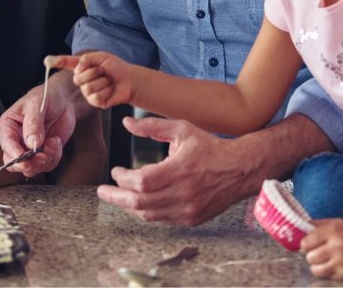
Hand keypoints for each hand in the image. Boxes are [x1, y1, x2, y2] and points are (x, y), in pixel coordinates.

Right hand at [0, 74, 75, 176]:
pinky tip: (57, 141)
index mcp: (8, 126)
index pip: (6, 144)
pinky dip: (54, 157)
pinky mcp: (44, 153)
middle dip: (29, 164)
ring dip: (45, 160)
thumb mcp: (36, 105)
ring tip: (54, 142)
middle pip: (15, 163)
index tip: (24, 158)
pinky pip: (47, 165)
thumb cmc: (46, 97)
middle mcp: (16, 140)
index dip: (14, 154)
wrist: (64, 100)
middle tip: (43, 156)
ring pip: (31, 168)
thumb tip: (31, 143)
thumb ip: (33, 123)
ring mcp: (30, 149)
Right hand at [55, 52, 135, 109]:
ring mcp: (88, 92)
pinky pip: (95, 97)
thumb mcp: (101, 57)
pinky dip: (106, 91)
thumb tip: (76, 66)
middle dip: (93, 72)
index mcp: (82, 67)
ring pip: (87, 88)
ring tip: (108, 81)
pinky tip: (110, 90)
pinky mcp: (95, 102)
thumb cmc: (116, 67)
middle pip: (77, 78)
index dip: (57, 61)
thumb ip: (87, 59)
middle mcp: (82, 80)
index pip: (66, 63)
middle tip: (103, 71)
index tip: (47, 60)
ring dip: (102, 82)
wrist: (129, 79)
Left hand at [97, 116, 251, 225]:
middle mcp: (184, 193)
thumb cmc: (209, 146)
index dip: (123, 178)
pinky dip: (147, 211)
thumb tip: (127, 122)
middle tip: (103, 191)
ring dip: (129, 206)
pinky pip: (162, 219)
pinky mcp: (192, 219)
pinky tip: (139, 202)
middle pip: (140, 202)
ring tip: (117, 197)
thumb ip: (152, 126)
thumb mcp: (181, 129)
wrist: (239, 169)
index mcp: (180, 169)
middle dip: (117, 197)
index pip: (142, 181)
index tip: (115, 171)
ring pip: (149, 214)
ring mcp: (188, 209)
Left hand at [300, 218, 342, 279]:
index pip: (306, 243)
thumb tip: (295, 229)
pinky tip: (335, 265)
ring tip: (324, 261)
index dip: (305, 245)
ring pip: (316, 270)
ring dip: (317, 266)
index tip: (309, 245)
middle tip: (318, 253)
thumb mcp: (334, 223)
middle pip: (310, 257)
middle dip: (311, 256)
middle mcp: (338, 246)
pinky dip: (329, 272)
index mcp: (333, 230)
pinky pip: (328, 277)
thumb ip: (315, 225)